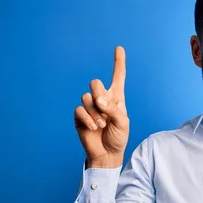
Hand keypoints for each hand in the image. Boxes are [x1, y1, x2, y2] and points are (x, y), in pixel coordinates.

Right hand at [74, 46, 128, 168]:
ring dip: (95, 112)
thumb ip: (113, 109)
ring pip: (86, 98)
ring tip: (102, 125)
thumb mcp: (123, 123)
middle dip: (98, 93)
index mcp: (116, 98)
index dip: (118, 63)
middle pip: (95, 83)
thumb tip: (97, 100)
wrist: (107, 154)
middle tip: (104, 108)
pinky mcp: (80, 117)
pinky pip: (79, 109)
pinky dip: (87, 118)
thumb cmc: (118, 138)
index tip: (119, 48)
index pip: (118, 77)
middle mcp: (102, 100)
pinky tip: (93, 127)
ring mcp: (90, 108)